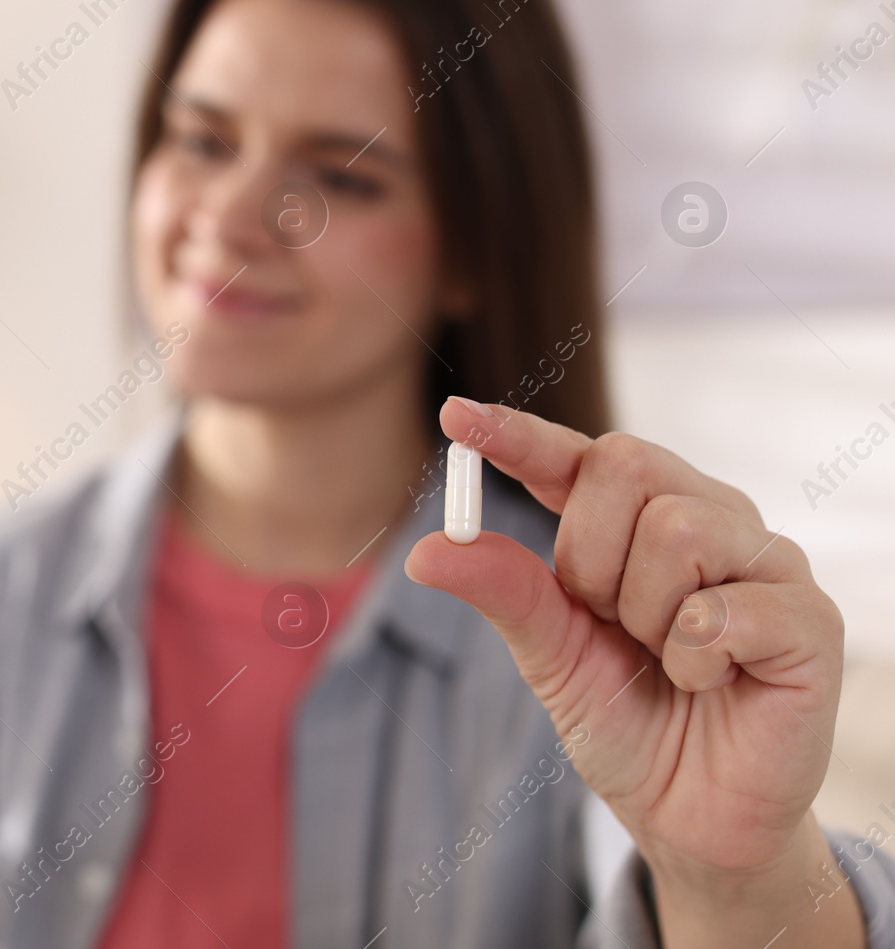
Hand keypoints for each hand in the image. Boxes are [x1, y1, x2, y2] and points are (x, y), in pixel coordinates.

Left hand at [405, 397, 863, 947]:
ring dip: (646, 614)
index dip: (518, 434)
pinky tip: (707, 682)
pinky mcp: (808, 620)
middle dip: (590, 558)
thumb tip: (424, 550)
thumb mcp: (549, 656)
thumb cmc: (628, 721)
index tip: (458, 418)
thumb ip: (503, 592)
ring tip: (666, 658)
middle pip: (625, 467)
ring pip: (678, 528)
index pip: (577, 455)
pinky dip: (693, 658)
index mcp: (637, 521)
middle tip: (612, 623)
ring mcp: (765, 564)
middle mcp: (708, 519)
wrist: (690, 815)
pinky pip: (726, 608)